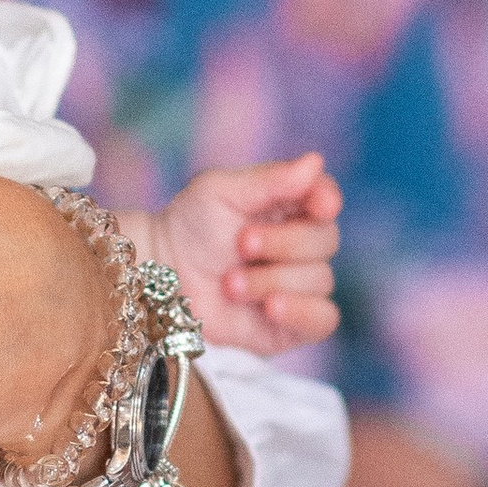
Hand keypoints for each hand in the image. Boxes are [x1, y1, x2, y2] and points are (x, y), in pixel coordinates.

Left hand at [133, 151, 341, 355]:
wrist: (161, 279)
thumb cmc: (191, 226)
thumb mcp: (221, 192)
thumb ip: (269, 180)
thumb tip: (316, 162)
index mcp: (291, 206)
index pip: (326, 198)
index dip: (326, 200)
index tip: (318, 205)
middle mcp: (302, 245)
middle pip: (325, 240)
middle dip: (282, 243)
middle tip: (241, 244)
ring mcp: (300, 285)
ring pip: (319, 280)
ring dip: (270, 280)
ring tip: (229, 284)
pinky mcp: (294, 324)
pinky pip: (323, 319)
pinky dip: (301, 312)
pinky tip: (270, 307)